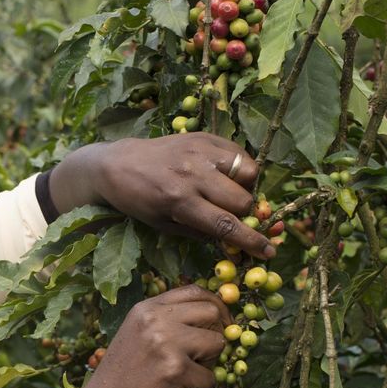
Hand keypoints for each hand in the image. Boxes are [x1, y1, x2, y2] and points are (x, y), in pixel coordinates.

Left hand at [49, 133, 273, 258]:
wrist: (118, 164)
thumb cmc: (139, 201)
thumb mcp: (164, 225)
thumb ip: (200, 231)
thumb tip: (235, 238)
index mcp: (179, 201)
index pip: (225, 225)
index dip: (251, 241)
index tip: (269, 251)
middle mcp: (192, 174)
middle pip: (242, 200)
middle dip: (245, 214)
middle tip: (235, 216)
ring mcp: (199, 151)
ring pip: (247, 173)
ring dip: (245, 188)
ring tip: (229, 192)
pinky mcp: (203, 136)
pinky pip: (239, 153)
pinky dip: (241, 167)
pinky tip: (226, 175)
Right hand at [72, 283, 229, 387]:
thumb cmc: (122, 378)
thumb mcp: (136, 335)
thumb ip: (166, 321)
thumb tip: (213, 315)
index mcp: (146, 309)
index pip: (194, 291)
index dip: (215, 305)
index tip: (221, 322)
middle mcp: (155, 320)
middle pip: (212, 313)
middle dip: (216, 334)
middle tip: (207, 355)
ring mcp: (166, 344)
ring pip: (218, 343)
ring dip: (210, 363)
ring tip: (186, 376)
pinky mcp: (176, 371)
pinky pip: (211, 379)